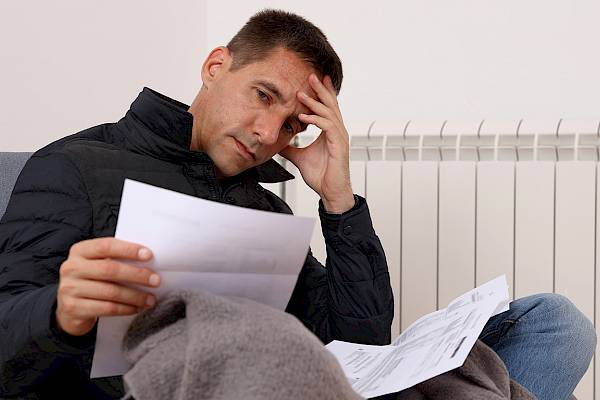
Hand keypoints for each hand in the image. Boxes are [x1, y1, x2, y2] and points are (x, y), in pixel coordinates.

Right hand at [55, 237, 159, 335]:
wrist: (68, 308)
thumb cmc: (91, 281)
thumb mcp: (97, 264)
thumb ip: (115, 258)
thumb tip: (148, 260)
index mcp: (79, 251)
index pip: (106, 246)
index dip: (128, 250)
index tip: (149, 255)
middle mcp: (71, 268)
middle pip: (110, 269)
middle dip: (137, 275)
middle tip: (156, 280)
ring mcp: (70, 289)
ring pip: (111, 292)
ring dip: (135, 296)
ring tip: (150, 299)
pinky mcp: (73, 308)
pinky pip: (107, 308)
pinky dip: (126, 308)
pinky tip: (137, 308)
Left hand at [279, 74, 354, 212]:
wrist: (330, 192)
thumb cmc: (321, 176)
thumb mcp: (299, 157)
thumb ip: (290, 147)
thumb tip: (276, 141)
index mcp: (330, 132)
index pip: (327, 108)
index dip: (322, 94)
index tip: (313, 80)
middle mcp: (337, 132)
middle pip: (331, 105)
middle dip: (321, 89)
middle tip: (311, 75)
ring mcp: (340, 138)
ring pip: (329, 113)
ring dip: (315, 102)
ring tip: (302, 93)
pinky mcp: (339, 145)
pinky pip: (328, 127)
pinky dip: (316, 120)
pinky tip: (303, 116)